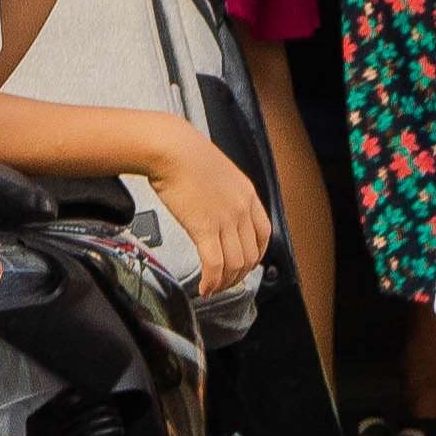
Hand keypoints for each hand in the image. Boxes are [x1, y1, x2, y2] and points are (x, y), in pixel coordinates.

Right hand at [146, 129, 273, 298]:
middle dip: (239, 275)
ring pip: (235, 264)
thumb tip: (216, 209)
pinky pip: (214, 264)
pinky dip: (211, 281)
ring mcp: (225, 219)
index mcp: (247, 194)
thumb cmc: (185, 154)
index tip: (245, 263)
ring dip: (225, 282)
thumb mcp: (218, 172)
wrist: (171, 148)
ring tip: (213, 287)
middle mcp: (241, 209)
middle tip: (226, 282)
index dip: (256, 255)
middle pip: (250, 254)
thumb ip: (224, 193)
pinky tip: (204, 287)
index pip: (264, 234)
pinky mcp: (204, 228)